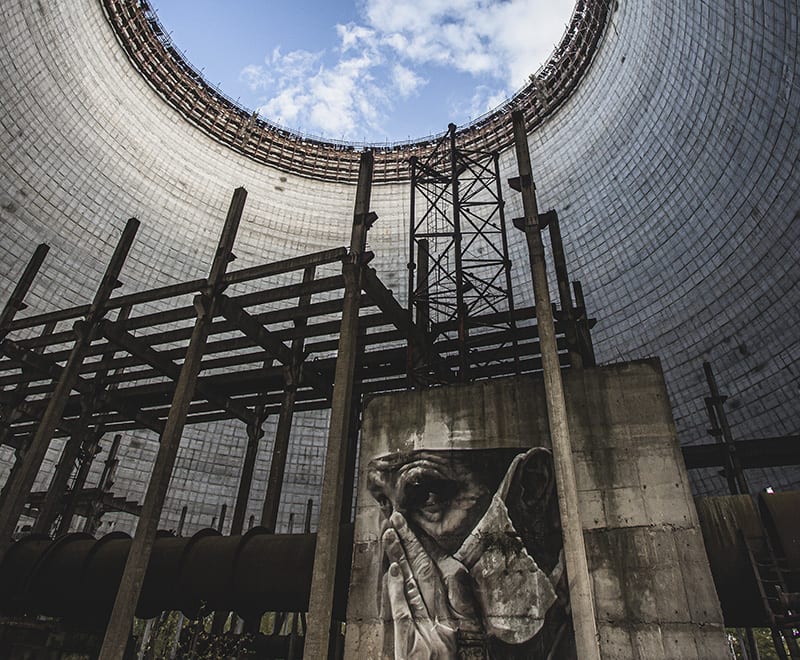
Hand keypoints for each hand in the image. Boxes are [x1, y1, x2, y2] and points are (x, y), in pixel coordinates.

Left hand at [382, 512, 479, 658]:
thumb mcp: (463, 647)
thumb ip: (461, 611)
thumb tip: (456, 575)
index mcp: (460, 627)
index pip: (443, 579)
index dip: (429, 552)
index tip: (416, 530)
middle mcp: (448, 628)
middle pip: (428, 576)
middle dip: (413, 544)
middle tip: (398, 518)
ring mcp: (431, 639)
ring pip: (415, 587)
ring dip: (402, 557)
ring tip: (391, 532)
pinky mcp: (413, 650)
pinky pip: (405, 613)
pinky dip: (399, 589)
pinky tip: (394, 568)